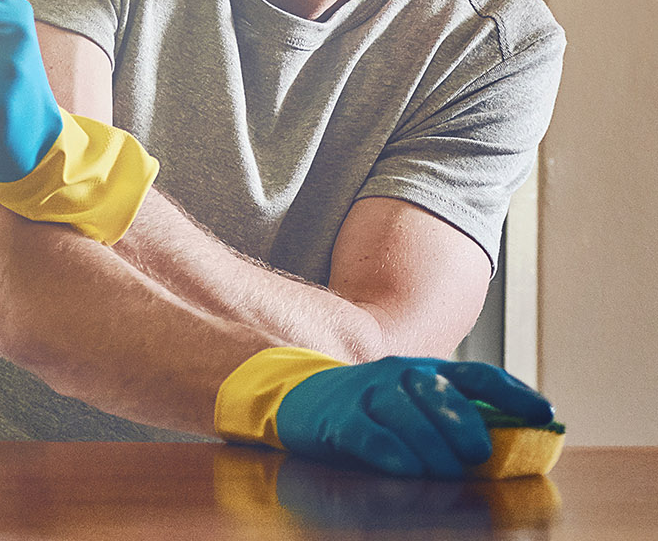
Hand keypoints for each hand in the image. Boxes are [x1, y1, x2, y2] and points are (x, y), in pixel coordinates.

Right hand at [218, 347, 555, 478]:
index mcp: (426, 371)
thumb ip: (453, 422)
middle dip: (464, 426)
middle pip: (440, 393)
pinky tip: (406, 470)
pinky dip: (391, 454)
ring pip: (407, 416)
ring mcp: (366, 392)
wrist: (299, 398)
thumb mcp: (413, 408)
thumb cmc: (371, 412)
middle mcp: (398, 374)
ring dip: (431, 448)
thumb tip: (511, 450)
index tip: (546, 414)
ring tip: (443, 473)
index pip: (477, 375)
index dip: (514, 393)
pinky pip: (369, 435)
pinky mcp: (337, 417)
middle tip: (476, 456)